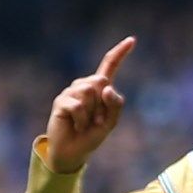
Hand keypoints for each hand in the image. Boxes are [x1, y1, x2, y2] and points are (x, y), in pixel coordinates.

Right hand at [41, 37, 134, 173]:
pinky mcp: (61, 101)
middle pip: (101, 81)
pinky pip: (78, 106)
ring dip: (92, 113)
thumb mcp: (111, 122)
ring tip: (85, 123)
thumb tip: (107, 87)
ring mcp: (71, 92)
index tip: (132, 40)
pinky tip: (77, 126)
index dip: (120, 53)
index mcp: (99, 88)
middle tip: (97, 120)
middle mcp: (84, 85)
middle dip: (103, 104)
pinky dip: (82, 120)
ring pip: (89, 91)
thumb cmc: (91, 135)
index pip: (109, 66)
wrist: (73, 152)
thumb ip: (115, 105)